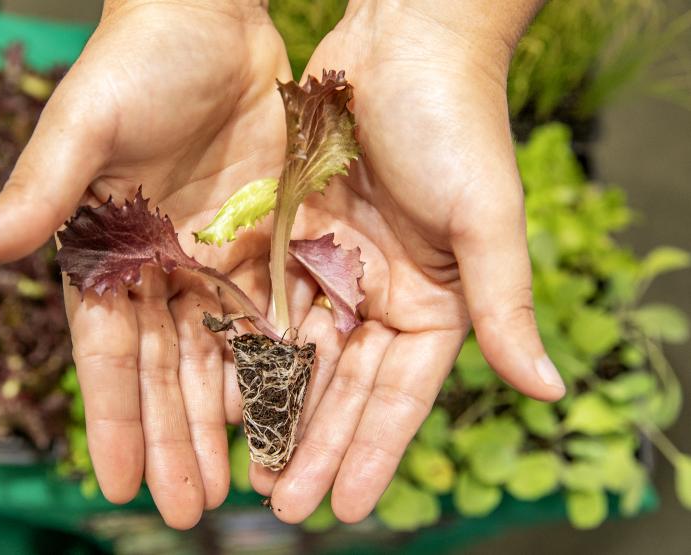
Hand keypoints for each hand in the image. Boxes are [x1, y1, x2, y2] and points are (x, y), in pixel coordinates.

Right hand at [0, 0, 290, 528]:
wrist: (210, 16)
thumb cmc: (134, 62)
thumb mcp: (82, 130)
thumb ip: (34, 197)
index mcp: (107, 255)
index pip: (107, 355)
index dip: (112, 420)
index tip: (115, 484)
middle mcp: (161, 269)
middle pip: (169, 371)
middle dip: (176, 441)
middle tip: (190, 510)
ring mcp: (216, 258)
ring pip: (224, 355)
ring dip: (231, 420)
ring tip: (245, 484)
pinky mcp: (267, 238)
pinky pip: (276, 312)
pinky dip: (282, 363)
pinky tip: (294, 412)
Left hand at [247, 0, 565, 522]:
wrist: (403, 38)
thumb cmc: (456, 122)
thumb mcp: (485, 218)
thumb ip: (506, 304)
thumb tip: (550, 387)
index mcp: (436, 302)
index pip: (401, 394)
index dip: (373, 450)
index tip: (342, 505)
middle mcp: (383, 294)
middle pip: (342, 384)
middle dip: (312, 442)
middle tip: (279, 501)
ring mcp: (335, 267)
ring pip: (298, 351)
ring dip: (273, 405)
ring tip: (246, 461)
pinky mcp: (293, 236)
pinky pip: (266, 299)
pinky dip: (247, 343)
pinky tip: (223, 387)